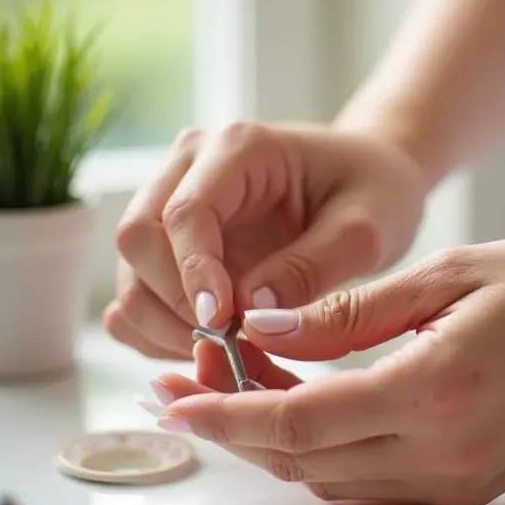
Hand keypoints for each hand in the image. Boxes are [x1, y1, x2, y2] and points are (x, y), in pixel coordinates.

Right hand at [103, 122, 425, 358]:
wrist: (366, 181)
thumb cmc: (374, 191)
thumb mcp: (367, 228)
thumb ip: (312, 266)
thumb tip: (250, 310)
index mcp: (238, 149)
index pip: (187, 213)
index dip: (194, 274)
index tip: (220, 326)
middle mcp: (190, 168)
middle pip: (139, 239)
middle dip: (175, 304)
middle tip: (229, 348)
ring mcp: (174, 203)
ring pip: (131, 271)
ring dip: (163, 324)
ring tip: (223, 354)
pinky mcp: (174, 243)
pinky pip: (139, 291)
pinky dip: (159, 329)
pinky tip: (208, 346)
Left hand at [147, 234, 504, 504]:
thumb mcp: (450, 273)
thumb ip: (352, 311)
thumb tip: (271, 326)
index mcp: (436, 388)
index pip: (301, 419)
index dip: (229, 413)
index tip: (182, 397)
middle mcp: (445, 451)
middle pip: (305, 460)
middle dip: (235, 429)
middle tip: (187, 392)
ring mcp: (458, 477)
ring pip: (333, 479)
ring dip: (275, 443)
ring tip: (234, 395)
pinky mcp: (470, 483)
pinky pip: (374, 485)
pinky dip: (325, 455)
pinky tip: (303, 416)